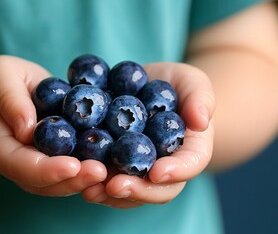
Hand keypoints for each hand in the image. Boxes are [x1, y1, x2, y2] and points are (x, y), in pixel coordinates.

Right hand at [0, 55, 106, 195]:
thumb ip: (11, 101)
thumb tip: (29, 129)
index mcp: (0, 148)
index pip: (22, 167)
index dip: (47, 170)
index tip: (73, 166)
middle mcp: (20, 163)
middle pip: (45, 182)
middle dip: (74, 179)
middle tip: (101, 172)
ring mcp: (38, 162)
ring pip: (61, 181)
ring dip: (85, 179)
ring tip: (110, 172)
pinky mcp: (55, 154)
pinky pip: (72, 164)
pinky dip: (90, 165)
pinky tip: (111, 161)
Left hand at [82, 62, 214, 207]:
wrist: (148, 86)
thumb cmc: (176, 85)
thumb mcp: (192, 82)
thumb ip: (200, 98)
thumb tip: (201, 121)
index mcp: (189, 149)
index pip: (190, 164)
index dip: (176, 171)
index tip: (157, 173)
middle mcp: (165, 166)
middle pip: (158, 188)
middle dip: (138, 190)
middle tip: (116, 186)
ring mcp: (139, 168)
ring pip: (130, 190)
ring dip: (110, 194)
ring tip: (90, 190)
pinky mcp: (115, 162)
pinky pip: (107, 177)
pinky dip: (93, 180)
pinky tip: (77, 174)